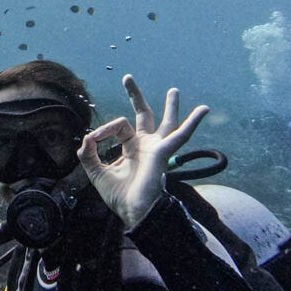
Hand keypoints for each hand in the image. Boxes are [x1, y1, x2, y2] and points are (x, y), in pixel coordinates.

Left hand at [77, 75, 208, 228]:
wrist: (132, 212)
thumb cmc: (119, 196)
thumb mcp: (96, 173)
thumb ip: (88, 155)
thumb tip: (86, 137)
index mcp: (131, 147)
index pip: (118, 126)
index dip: (103, 129)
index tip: (92, 139)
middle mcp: (146, 144)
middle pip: (143, 114)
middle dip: (136, 96)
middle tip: (127, 78)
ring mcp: (157, 148)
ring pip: (167, 122)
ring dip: (171, 106)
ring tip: (173, 91)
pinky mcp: (164, 152)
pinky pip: (181, 135)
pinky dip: (193, 122)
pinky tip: (204, 109)